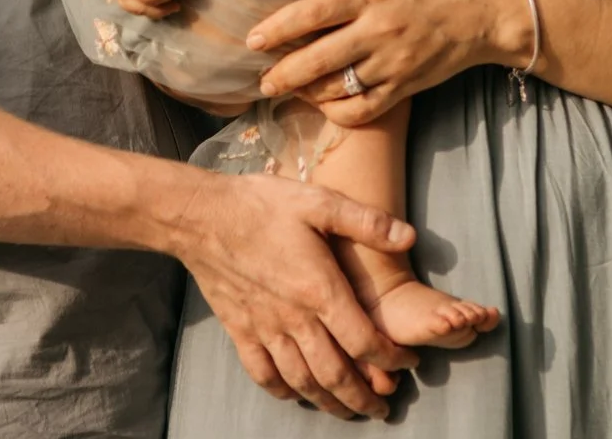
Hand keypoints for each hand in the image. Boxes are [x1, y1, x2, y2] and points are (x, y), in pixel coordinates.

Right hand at [175, 170, 419, 418]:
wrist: (202, 215)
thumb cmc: (262, 204)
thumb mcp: (318, 200)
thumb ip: (366, 220)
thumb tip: (409, 236)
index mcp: (320, 290)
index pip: (364, 342)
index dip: (391, 359)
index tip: (407, 363)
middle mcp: (295, 319)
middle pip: (336, 375)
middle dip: (364, 397)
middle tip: (383, 406)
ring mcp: (265, 329)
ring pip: (303, 382)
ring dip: (330, 402)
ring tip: (349, 411)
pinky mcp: (240, 330)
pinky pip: (264, 374)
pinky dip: (283, 391)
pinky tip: (296, 393)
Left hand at [247, 0, 527, 124]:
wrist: (483, 15)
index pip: (316, 11)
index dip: (281, 27)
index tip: (253, 39)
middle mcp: (378, 30)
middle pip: (321, 58)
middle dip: (285, 74)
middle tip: (261, 81)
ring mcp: (392, 62)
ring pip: (339, 88)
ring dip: (308, 93)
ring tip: (287, 90)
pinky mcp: (405, 87)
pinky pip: (365, 109)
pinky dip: (340, 113)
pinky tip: (324, 105)